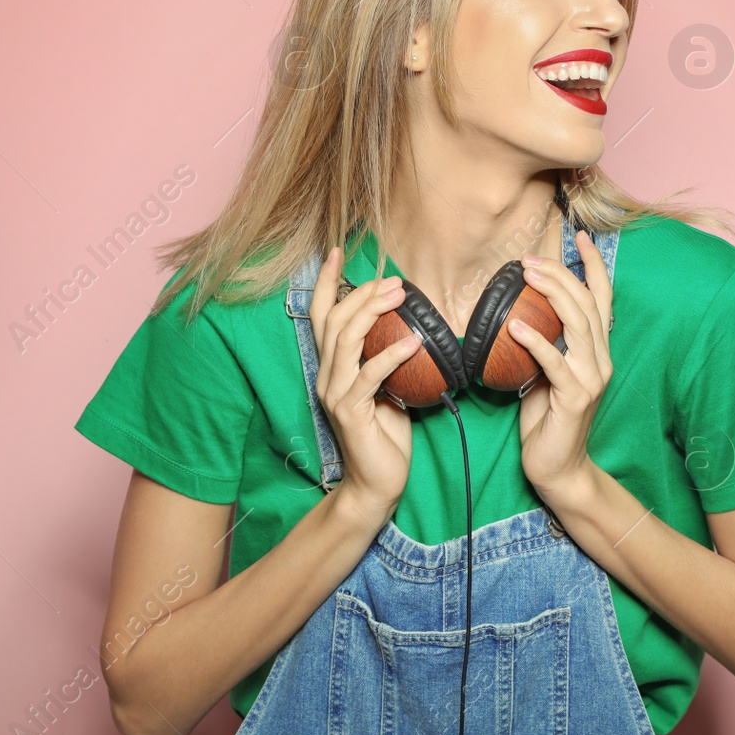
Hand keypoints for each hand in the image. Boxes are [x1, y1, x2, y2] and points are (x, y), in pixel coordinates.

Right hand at [309, 246, 423, 513]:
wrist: (375, 484)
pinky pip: (369, 376)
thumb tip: (412, 327)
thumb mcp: (387, 388)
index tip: (339, 251)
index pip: (322, 315)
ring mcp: (335, 393)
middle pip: (335, 320)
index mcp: (332, 366)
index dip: (326, 282)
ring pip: (345, 340)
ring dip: (373, 313)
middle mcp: (326, 375)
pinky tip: (412, 342)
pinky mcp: (351, 412)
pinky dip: (391, 355)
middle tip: (394, 280)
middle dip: (361, 293)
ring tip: (400, 297)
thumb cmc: (385, 434)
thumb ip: (387, 359)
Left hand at [507, 230, 613, 498]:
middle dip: (561, 274)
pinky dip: (536, 341)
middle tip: (529, 259)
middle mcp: (601, 359)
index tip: (580, 237)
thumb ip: (544, 344)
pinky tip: (515, 325)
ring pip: (577, 325)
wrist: (559, 468)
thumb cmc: (547, 419)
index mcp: (596, 350)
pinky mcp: (575, 398)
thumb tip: (517, 312)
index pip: (602, 299)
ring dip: (551, 295)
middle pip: (587, 304)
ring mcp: (591, 378)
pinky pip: (555, 363)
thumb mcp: (545, 373)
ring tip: (525, 276)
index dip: (594, 266)